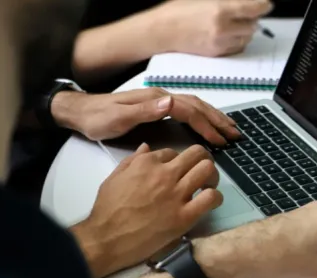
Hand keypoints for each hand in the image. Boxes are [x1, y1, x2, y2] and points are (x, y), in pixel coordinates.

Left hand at [51, 88, 240, 144]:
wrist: (81, 112)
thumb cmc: (98, 118)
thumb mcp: (118, 118)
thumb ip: (144, 112)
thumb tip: (171, 103)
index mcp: (155, 100)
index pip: (188, 110)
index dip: (205, 125)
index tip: (218, 140)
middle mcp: (161, 98)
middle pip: (197, 105)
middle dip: (217, 119)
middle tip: (235, 134)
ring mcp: (160, 102)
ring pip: (194, 106)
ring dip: (213, 117)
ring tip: (229, 129)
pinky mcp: (158, 108)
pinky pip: (187, 111)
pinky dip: (202, 117)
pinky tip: (207, 126)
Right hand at [72, 144, 221, 277]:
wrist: (106, 239)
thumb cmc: (107, 210)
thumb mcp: (114, 178)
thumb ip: (131, 161)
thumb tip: (146, 147)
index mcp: (147, 163)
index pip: (173, 152)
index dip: (177, 162)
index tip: (177, 173)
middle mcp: (164, 174)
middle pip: (197, 154)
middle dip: (202, 160)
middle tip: (201, 173)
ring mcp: (176, 194)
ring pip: (207, 170)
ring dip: (212, 176)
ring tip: (207, 186)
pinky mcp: (184, 216)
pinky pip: (211, 198)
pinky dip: (215, 198)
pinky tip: (210, 203)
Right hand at [150, 0, 273, 56]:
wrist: (161, 31)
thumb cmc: (177, 11)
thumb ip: (228, 0)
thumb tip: (243, 2)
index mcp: (221, 9)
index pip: (255, 8)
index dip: (263, 5)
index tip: (266, 4)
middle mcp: (223, 28)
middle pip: (253, 25)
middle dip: (251, 18)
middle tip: (244, 12)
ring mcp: (220, 43)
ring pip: (246, 38)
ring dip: (244, 30)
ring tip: (232, 23)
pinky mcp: (216, 54)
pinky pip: (236, 48)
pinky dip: (236, 41)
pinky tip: (226, 33)